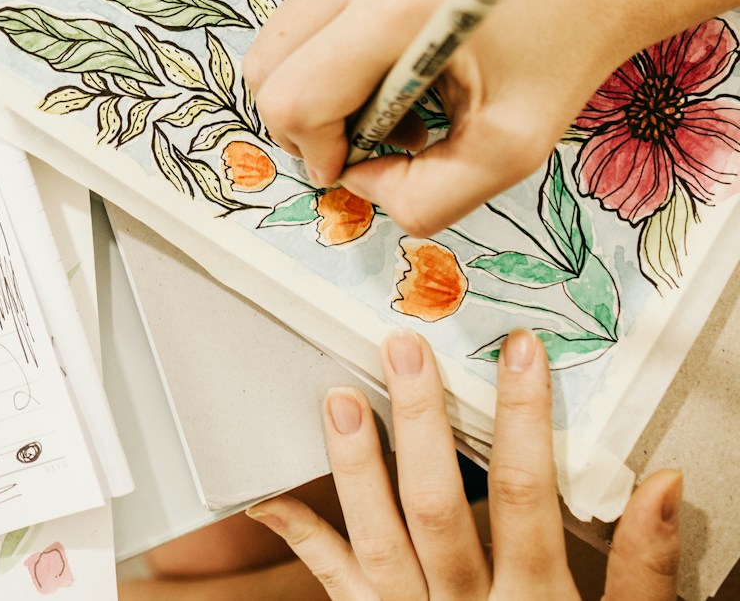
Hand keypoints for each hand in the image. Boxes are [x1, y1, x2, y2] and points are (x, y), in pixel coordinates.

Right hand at [242, 0, 659, 235]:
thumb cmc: (569, 47)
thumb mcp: (510, 149)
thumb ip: (425, 197)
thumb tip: (359, 181)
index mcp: (397, 4)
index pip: (293, 97)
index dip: (315, 151)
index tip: (361, 165)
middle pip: (268, 65)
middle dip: (306, 122)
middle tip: (372, 140)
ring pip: (282, 37)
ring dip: (320, 85)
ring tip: (396, 100)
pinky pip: (309, 7)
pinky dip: (336, 49)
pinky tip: (398, 59)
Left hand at [246, 329, 682, 599]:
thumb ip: (643, 567)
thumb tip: (662, 484)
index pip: (527, 495)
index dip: (523, 419)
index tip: (518, 352)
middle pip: (437, 506)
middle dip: (420, 424)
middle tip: (402, 350)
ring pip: (377, 539)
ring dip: (354, 467)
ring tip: (337, 399)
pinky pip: (333, 581)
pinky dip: (298, 536)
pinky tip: (265, 495)